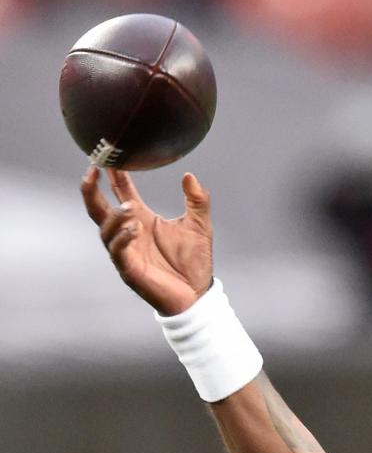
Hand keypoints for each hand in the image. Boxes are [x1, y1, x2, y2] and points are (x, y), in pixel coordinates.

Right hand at [80, 166, 212, 315]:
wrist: (198, 296)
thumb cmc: (194, 263)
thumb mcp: (199, 226)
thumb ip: (197, 201)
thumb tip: (190, 176)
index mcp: (141, 219)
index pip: (121, 192)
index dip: (114, 174)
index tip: (110, 156)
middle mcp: (128, 233)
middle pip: (98, 208)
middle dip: (90, 190)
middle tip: (92, 171)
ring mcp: (126, 252)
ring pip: (105, 230)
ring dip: (114, 217)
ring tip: (129, 209)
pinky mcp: (130, 270)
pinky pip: (117, 252)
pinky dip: (123, 238)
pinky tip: (135, 228)